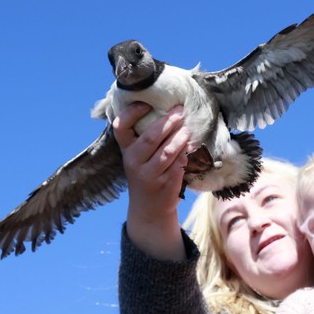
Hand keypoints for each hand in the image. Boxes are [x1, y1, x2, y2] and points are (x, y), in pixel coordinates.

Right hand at [113, 102, 190, 260]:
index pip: (120, 128)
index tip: (146, 104)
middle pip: (150, 137)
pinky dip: (187, 151)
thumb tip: (168, 109)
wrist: (149, 209)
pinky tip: (192, 144)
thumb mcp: (138, 157)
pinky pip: (179, 162)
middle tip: (179, 110)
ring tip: (188, 126)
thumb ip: (145, 138)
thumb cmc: (146, 174)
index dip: (132, 113)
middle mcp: (134, 162)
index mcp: (126, 151)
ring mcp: (150, 174)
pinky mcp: (166, 183)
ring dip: (180, 136)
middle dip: (167, 122)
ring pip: (167, 151)